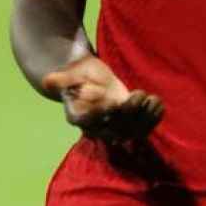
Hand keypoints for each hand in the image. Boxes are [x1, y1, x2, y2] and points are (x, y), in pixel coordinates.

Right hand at [41, 56, 163, 143]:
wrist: (88, 80)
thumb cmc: (77, 75)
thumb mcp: (68, 74)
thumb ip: (60, 80)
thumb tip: (47, 80)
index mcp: (78, 116)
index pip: (89, 121)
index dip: (102, 114)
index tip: (113, 102)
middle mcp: (97, 126)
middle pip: (115, 128)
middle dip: (129, 114)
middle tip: (138, 94)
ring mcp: (115, 126)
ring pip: (132, 131)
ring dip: (145, 117)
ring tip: (152, 98)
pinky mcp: (129, 123)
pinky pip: (144, 128)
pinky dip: (153, 118)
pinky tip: (158, 102)